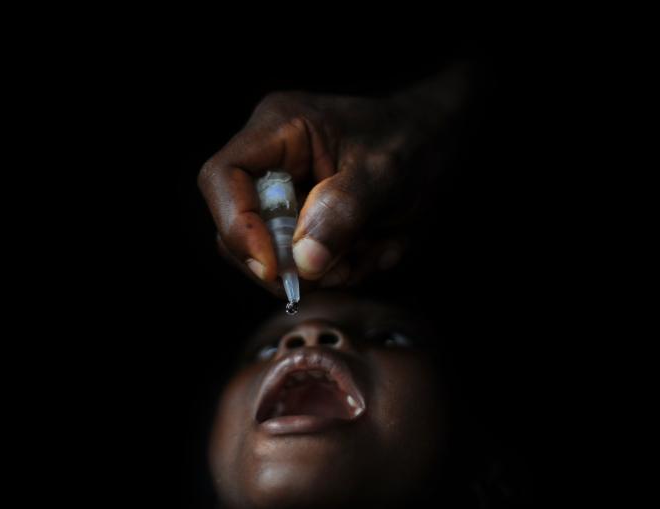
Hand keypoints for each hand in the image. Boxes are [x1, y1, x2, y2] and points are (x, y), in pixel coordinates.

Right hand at [197, 66, 470, 294]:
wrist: (437, 143)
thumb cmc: (413, 141)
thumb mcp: (385, 174)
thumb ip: (343, 212)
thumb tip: (304, 261)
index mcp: (279, 129)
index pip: (222, 178)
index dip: (236, 226)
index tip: (274, 266)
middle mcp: (269, 160)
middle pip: (235, 227)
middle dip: (283, 262)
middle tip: (336, 271)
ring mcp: (281, 192)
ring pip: (265, 255)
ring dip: (314, 272)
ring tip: (364, 255)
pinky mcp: (297, 220)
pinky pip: (296, 263)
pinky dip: (331, 272)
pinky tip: (366, 253)